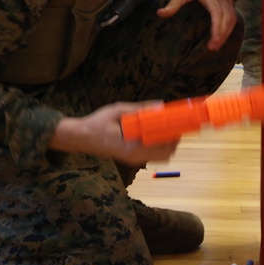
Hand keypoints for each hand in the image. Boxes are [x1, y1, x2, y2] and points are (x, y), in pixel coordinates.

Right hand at [51, 102, 178, 164]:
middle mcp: (136, 157)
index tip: (182, 122)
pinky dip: (160, 144)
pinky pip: (153, 154)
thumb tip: (161, 105)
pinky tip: (157, 131)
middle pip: (166, 153)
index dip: (175, 134)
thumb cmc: (98, 123)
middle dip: (175, 138)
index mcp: (132, 147)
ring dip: (168, 142)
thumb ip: (140, 109)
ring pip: (161, 156)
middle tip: (177, 122)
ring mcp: (135, 159)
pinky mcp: (133, 157)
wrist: (81, 138)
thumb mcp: (119, 110)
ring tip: (168, 126)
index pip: (163, 145)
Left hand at [156, 0, 236, 50]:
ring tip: (217, 45)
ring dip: (226, 33)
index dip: (217, 27)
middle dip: (222, 35)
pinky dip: (229, 28)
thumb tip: (159, 14)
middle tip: (213, 48)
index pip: (217, 12)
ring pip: (232, 19)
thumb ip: (172, 4)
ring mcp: (228, 0)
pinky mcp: (231, 2)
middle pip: (227, 18)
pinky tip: (222, 37)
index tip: (213, 40)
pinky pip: (233, 17)